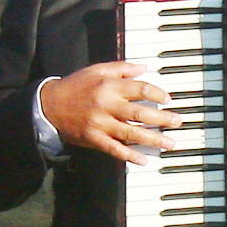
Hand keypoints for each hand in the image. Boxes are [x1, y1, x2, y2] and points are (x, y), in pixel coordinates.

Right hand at [41, 62, 180, 161]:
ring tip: (169, 143)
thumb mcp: (97, 70)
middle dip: (162, 119)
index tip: (168, 99)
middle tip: (177, 122)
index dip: (158, 94)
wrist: (49, 105)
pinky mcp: (94, 139)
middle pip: (140, 113)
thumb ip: (122, 68)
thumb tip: (144, 67)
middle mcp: (107, 105)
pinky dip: (130, 156)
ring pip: (131, 133)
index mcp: (109, 86)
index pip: (140, 89)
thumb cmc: (75, 86)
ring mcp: (100, 124)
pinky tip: (144, 159)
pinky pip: (115, 149)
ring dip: (153, 139)